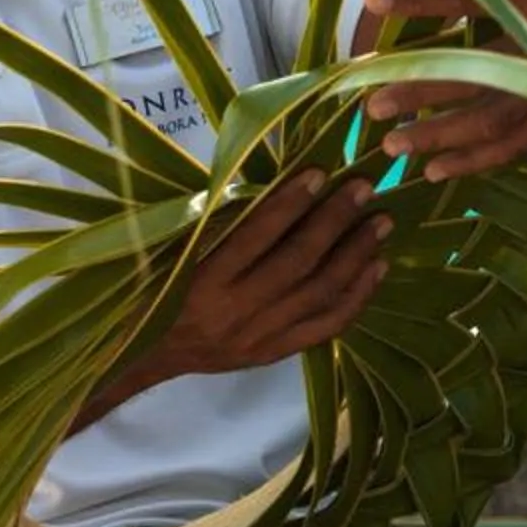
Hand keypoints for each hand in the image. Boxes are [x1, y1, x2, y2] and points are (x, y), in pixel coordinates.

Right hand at [80, 170, 390, 423]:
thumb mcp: (173, 253)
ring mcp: (260, 336)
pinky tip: (376, 268)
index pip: (256, 236)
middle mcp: (236, 310)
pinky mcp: (275, 353)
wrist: (146, 354)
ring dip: (355, 255)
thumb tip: (267, 185)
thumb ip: (215, 225)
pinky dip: (356, 297)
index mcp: (205, 281)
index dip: (290, 203)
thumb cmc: (155, 288)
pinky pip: (326, 326)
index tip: (319, 171)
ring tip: (380, 222)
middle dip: (335, 221)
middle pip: (298, 262)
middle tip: (364, 188)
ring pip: (319, 293)